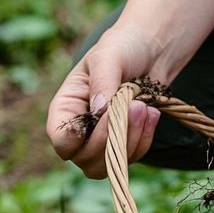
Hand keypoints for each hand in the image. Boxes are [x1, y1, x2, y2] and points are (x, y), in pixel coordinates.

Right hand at [45, 0, 213, 178]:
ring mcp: (102, 141)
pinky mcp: (125, 144)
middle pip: (86, 160)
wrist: (152, 50)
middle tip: (134, 106)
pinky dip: (144, 139)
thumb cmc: (123, 47)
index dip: (73, 140)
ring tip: (144, 107)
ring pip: (110, 165)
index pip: (61, 140)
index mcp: (66, 108)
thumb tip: (99, 111)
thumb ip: (103, 81)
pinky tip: (152, 113)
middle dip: (111, 139)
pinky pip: (132, 157)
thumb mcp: (109, 56)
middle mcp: (80, 130)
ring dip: (131, 141)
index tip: (98, 117)